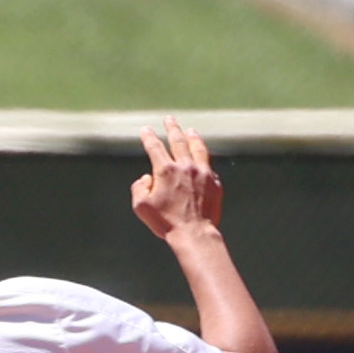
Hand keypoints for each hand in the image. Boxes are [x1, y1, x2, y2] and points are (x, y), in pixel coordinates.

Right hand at [129, 118, 222, 242]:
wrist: (194, 233)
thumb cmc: (167, 222)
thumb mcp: (141, 207)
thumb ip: (139, 188)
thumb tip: (147, 178)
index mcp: (165, 170)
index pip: (155, 147)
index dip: (148, 137)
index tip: (146, 129)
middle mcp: (185, 166)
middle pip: (178, 140)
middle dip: (172, 128)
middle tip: (169, 119)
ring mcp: (202, 173)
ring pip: (197, 148)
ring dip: (192, 137)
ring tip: (190, 130)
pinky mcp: (214, 182)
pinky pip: (208, 165)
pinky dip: (203, 158)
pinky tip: (202, 157)